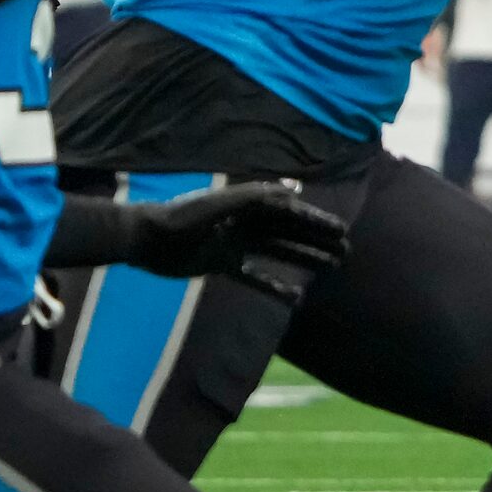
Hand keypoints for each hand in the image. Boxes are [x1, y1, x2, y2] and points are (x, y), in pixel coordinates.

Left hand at [128, 181, 348, 301]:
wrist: (145, 239)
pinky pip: (256, 278)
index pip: (291, 213)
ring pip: (280, 253)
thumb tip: (292, 192)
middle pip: (291, 232)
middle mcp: (246, 223)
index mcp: (248, 205)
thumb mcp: (219, 204)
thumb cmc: (180, 217)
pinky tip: (296, 299)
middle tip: (346, 250)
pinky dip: (275, 287)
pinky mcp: (222, 265)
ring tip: (332, 266)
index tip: (340, 230)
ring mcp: (236, 244)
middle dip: (318, 240)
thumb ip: (253, 197)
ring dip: (305, 259)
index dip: (316, 221)